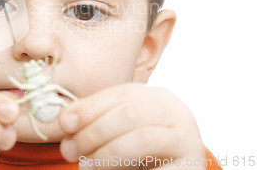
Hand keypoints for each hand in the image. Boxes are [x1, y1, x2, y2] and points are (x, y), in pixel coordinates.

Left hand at [59, 83, 205, 168]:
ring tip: (85, 166)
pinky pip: (156, 168)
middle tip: (68, 150)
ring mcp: (188, 138)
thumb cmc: (139, 156)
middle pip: (129, 113)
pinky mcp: (192, 166)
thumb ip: (96, 122)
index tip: (64, 124)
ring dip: (106, 153)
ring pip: (141, 138)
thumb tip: (64, 121)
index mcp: (157, 97)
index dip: (89, 107)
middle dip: (93, 131)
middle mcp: (177, 111)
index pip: (119, 94)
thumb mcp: (118, 133)